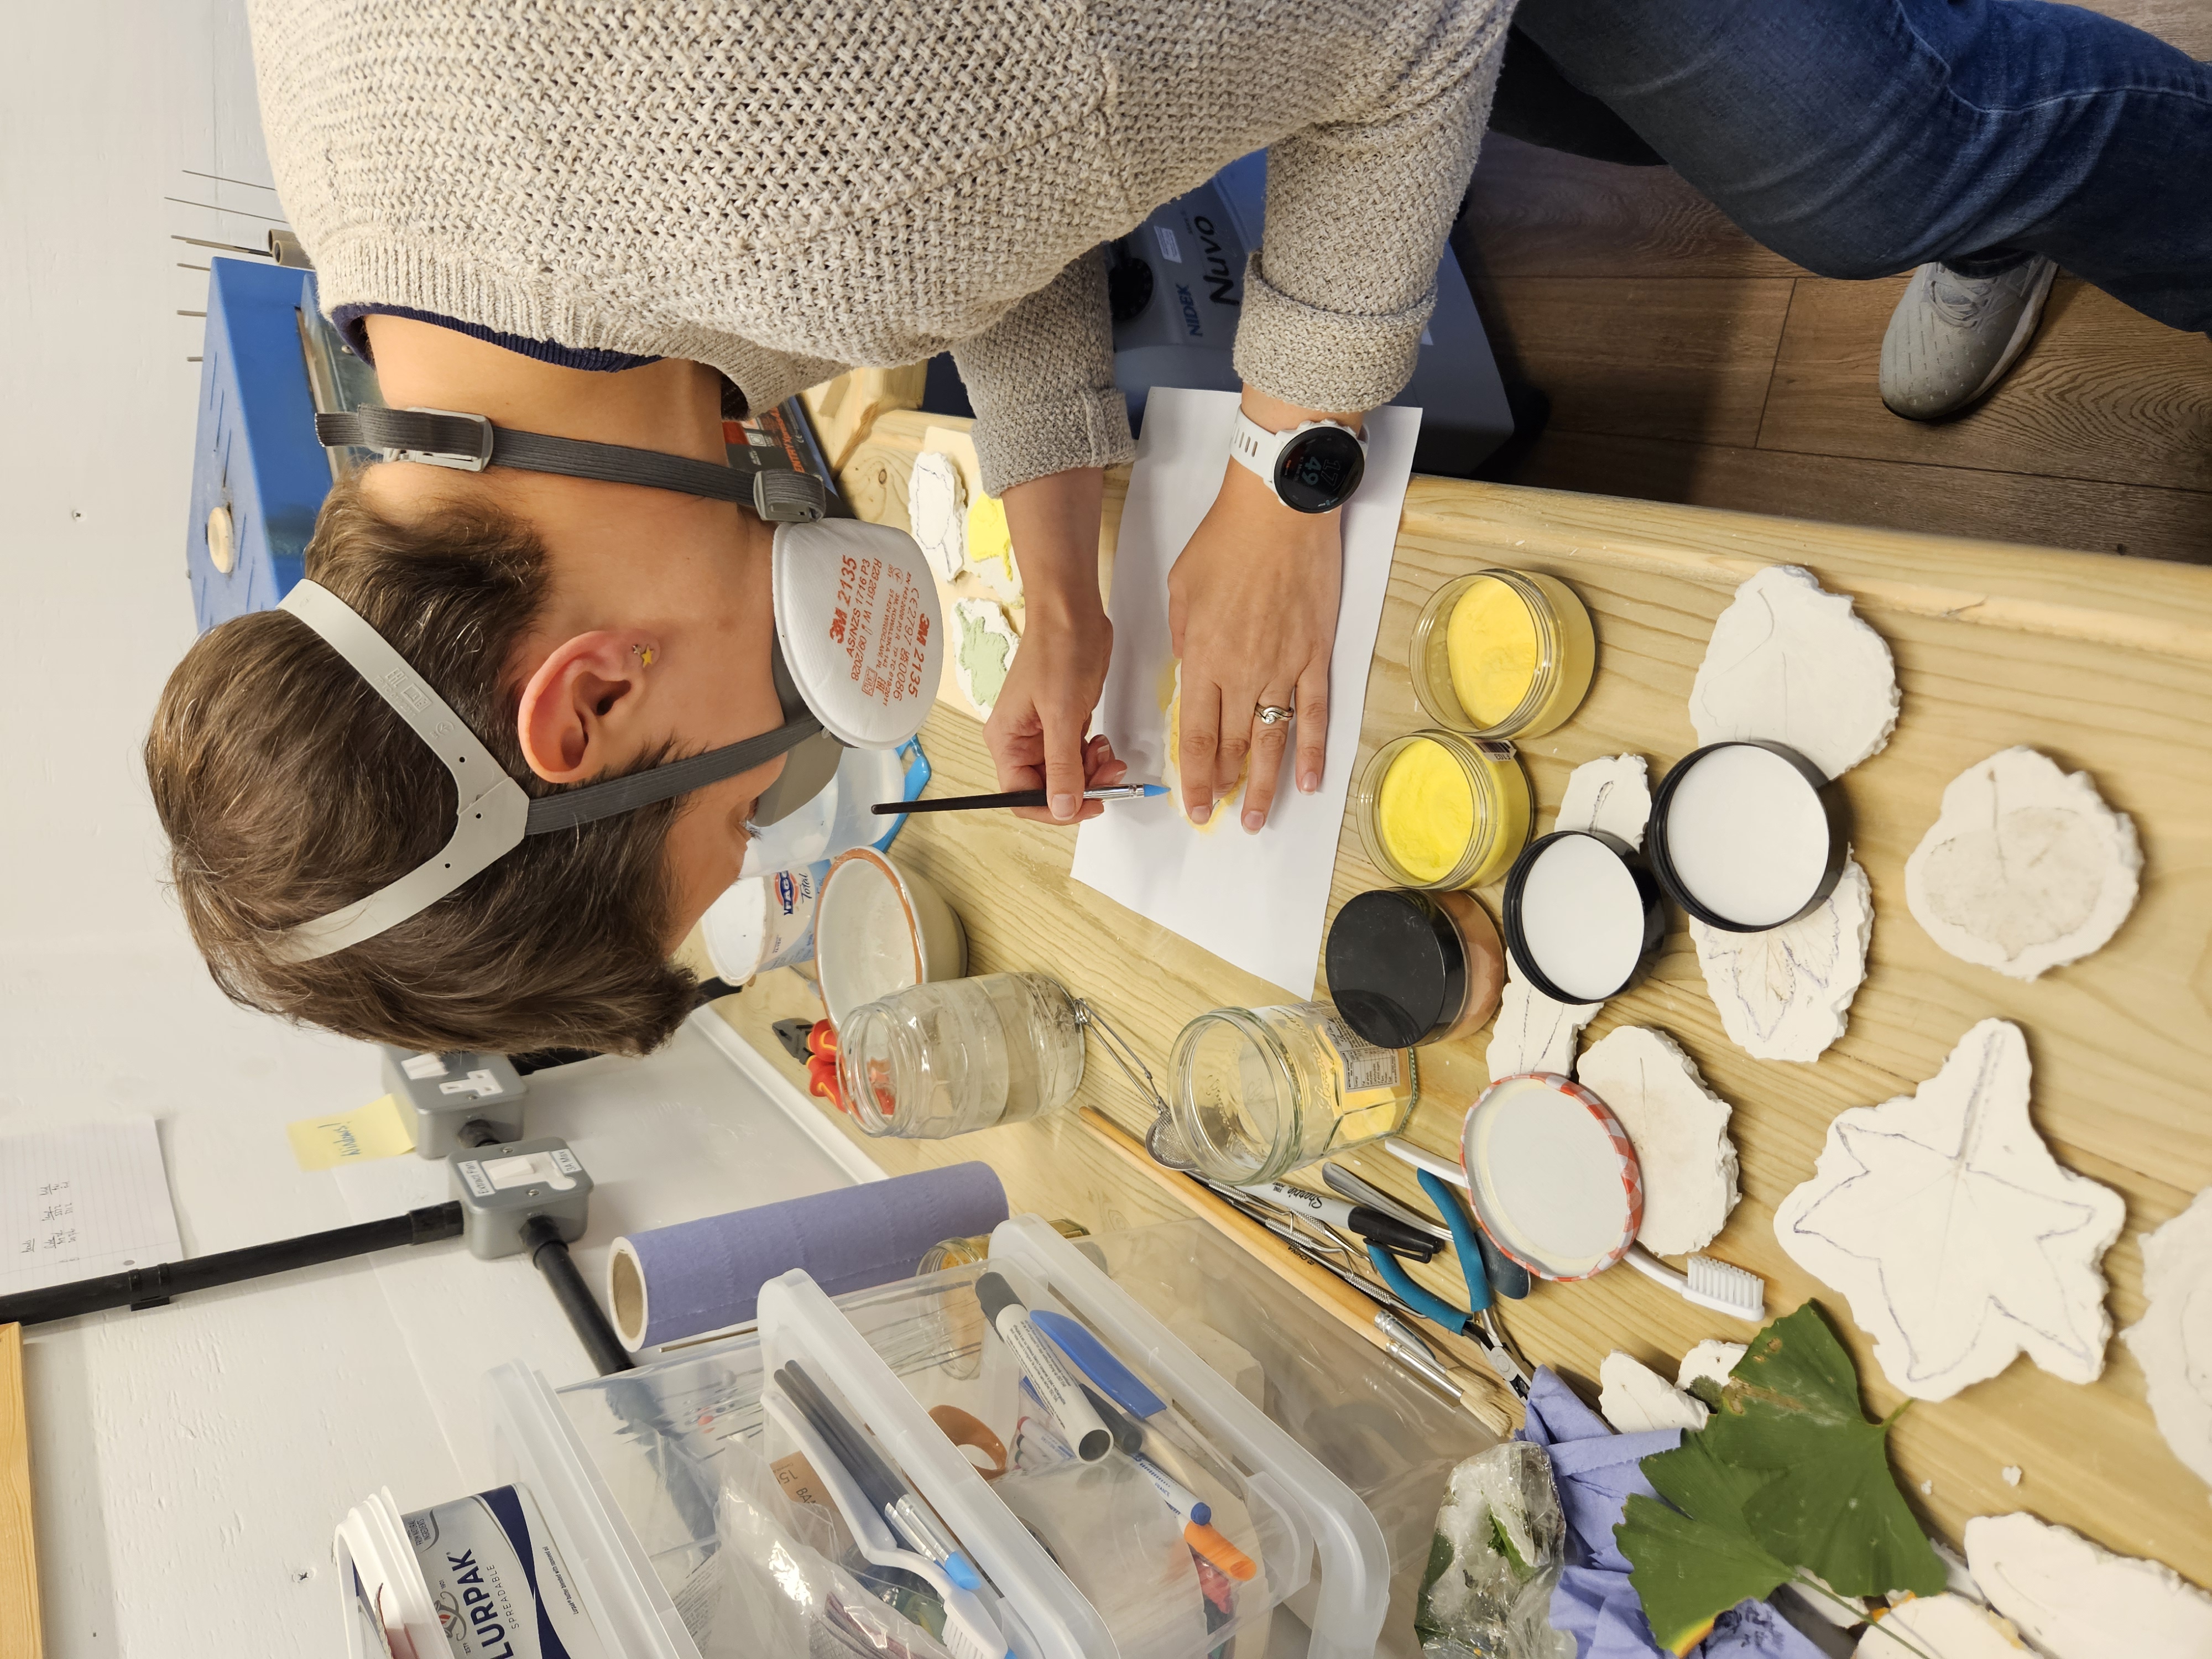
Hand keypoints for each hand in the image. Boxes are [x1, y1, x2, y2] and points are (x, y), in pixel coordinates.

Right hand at [985, 603, 1126, 821]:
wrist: (1073, 612)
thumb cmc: (1059, 652)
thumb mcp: (1062, 715)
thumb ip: (1062, 766)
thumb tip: (1062, 808)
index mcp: (1007, 741)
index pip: (1021, 796)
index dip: (1054, 809)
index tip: (1087, 805)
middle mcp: (1020, 740)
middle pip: (1047, 788)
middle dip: (1080, 788)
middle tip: (1110, 777)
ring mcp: (1042, 731)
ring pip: (1067, 774)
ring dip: (1091, 773)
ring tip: (1108, 755)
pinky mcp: (1063, 721)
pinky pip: (1077, 755)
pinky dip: (1093, 757)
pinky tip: (1102, 742)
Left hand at [1167, 397, 1349, 830]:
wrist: (1280, 511)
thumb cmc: (1226, 542)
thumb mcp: (1181, 591)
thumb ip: (1185, 640)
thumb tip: (1191, 673)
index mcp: (1204, 659)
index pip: (1196, 735)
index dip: (1194, 777)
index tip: (1192, 804)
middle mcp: (1244, 673)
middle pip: (1233, 746)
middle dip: (1223, 786)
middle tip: (1219, 815)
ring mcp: (1285, 668)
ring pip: (1272, 741)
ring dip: (1263, 786)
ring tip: (1257, 819)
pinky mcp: (1316, 655)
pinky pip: (1315, 714)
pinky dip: (1312, 751)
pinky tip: (1309, 781)